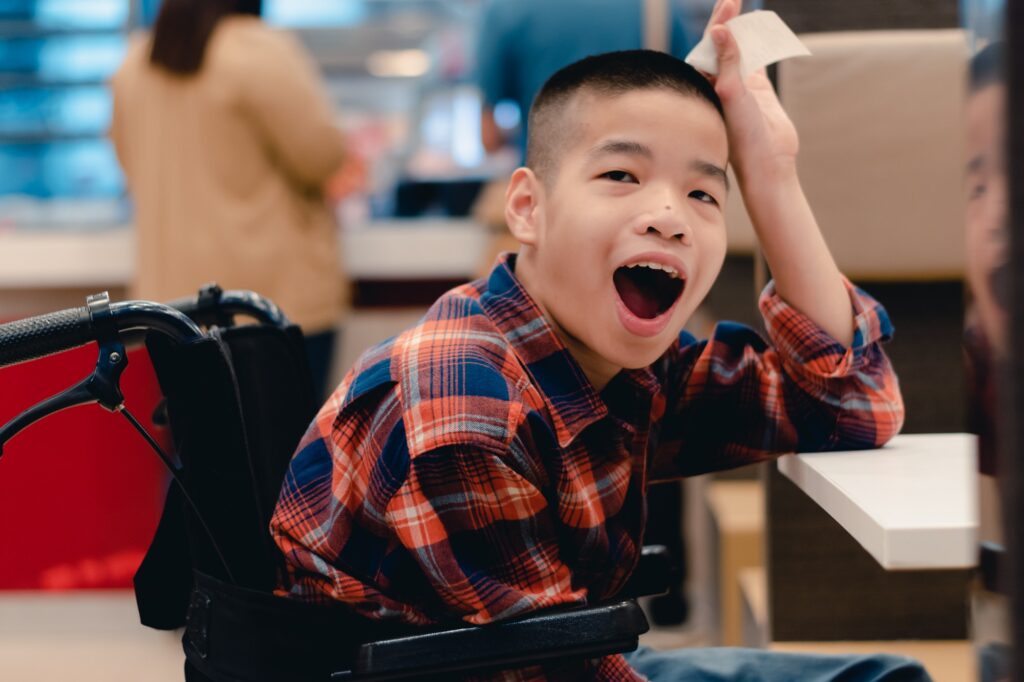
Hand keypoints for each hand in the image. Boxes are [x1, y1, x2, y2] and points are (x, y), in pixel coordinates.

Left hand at [701, 0, 799, 182]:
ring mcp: (738, 86)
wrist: (768, 162)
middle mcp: (719, 85)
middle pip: (721, 45)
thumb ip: (728, 62)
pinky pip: (756, 61)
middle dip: (727, 21)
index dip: (717, 24)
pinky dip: (761, 46)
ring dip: (744, 32)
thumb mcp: (732, 94)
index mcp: (705, 86)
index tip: (728, 4)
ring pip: (740, 51)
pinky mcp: (757, 90)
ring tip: (748, 12)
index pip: (708, 48)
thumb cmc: (743, 136)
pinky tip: (765, 32)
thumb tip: (719, 30)